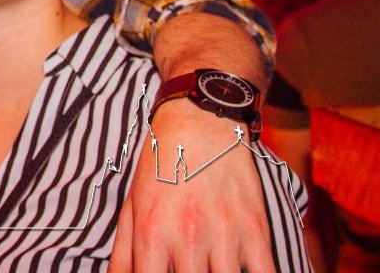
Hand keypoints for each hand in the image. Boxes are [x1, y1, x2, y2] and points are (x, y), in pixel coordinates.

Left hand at [110, 99, 274, 271]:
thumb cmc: (161, 163)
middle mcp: (187, 238)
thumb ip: (123, 252)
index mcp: (151, 234)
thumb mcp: (132, 204)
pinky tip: (244, 271)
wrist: (199, 121)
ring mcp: (224, 235)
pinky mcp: (255, 229)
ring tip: (212, 269)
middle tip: (188, 270)